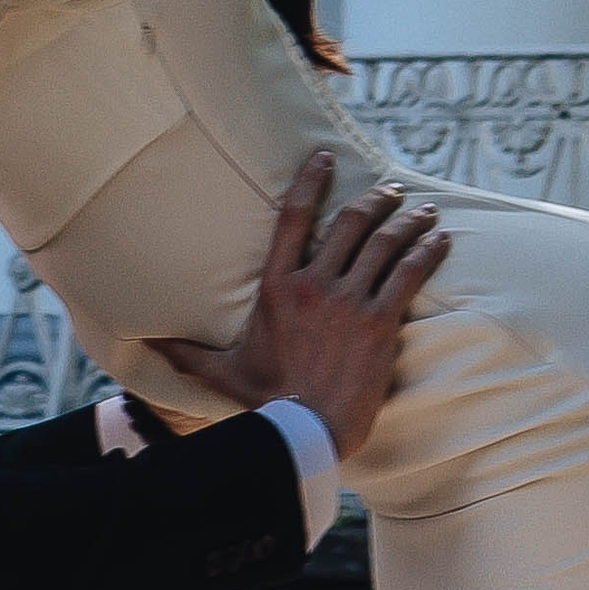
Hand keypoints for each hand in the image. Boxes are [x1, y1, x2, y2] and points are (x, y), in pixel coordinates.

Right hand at [148, 151, 448, 464]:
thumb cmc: (266, 402)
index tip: (326, 158)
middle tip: (390, 192)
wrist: (307, 431)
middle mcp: (313, 285)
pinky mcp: (380, 322)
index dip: (311, 181)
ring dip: (407, 221)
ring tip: (422, 212)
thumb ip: (188, 352)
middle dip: (374, 200)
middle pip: (349, 223)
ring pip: (383, 243)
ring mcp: (349, 301)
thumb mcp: (221, 372)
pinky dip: (427, 252)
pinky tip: (440, 241)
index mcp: (276, 287)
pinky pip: (408, 274)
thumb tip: (148, 343)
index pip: (293, 217)